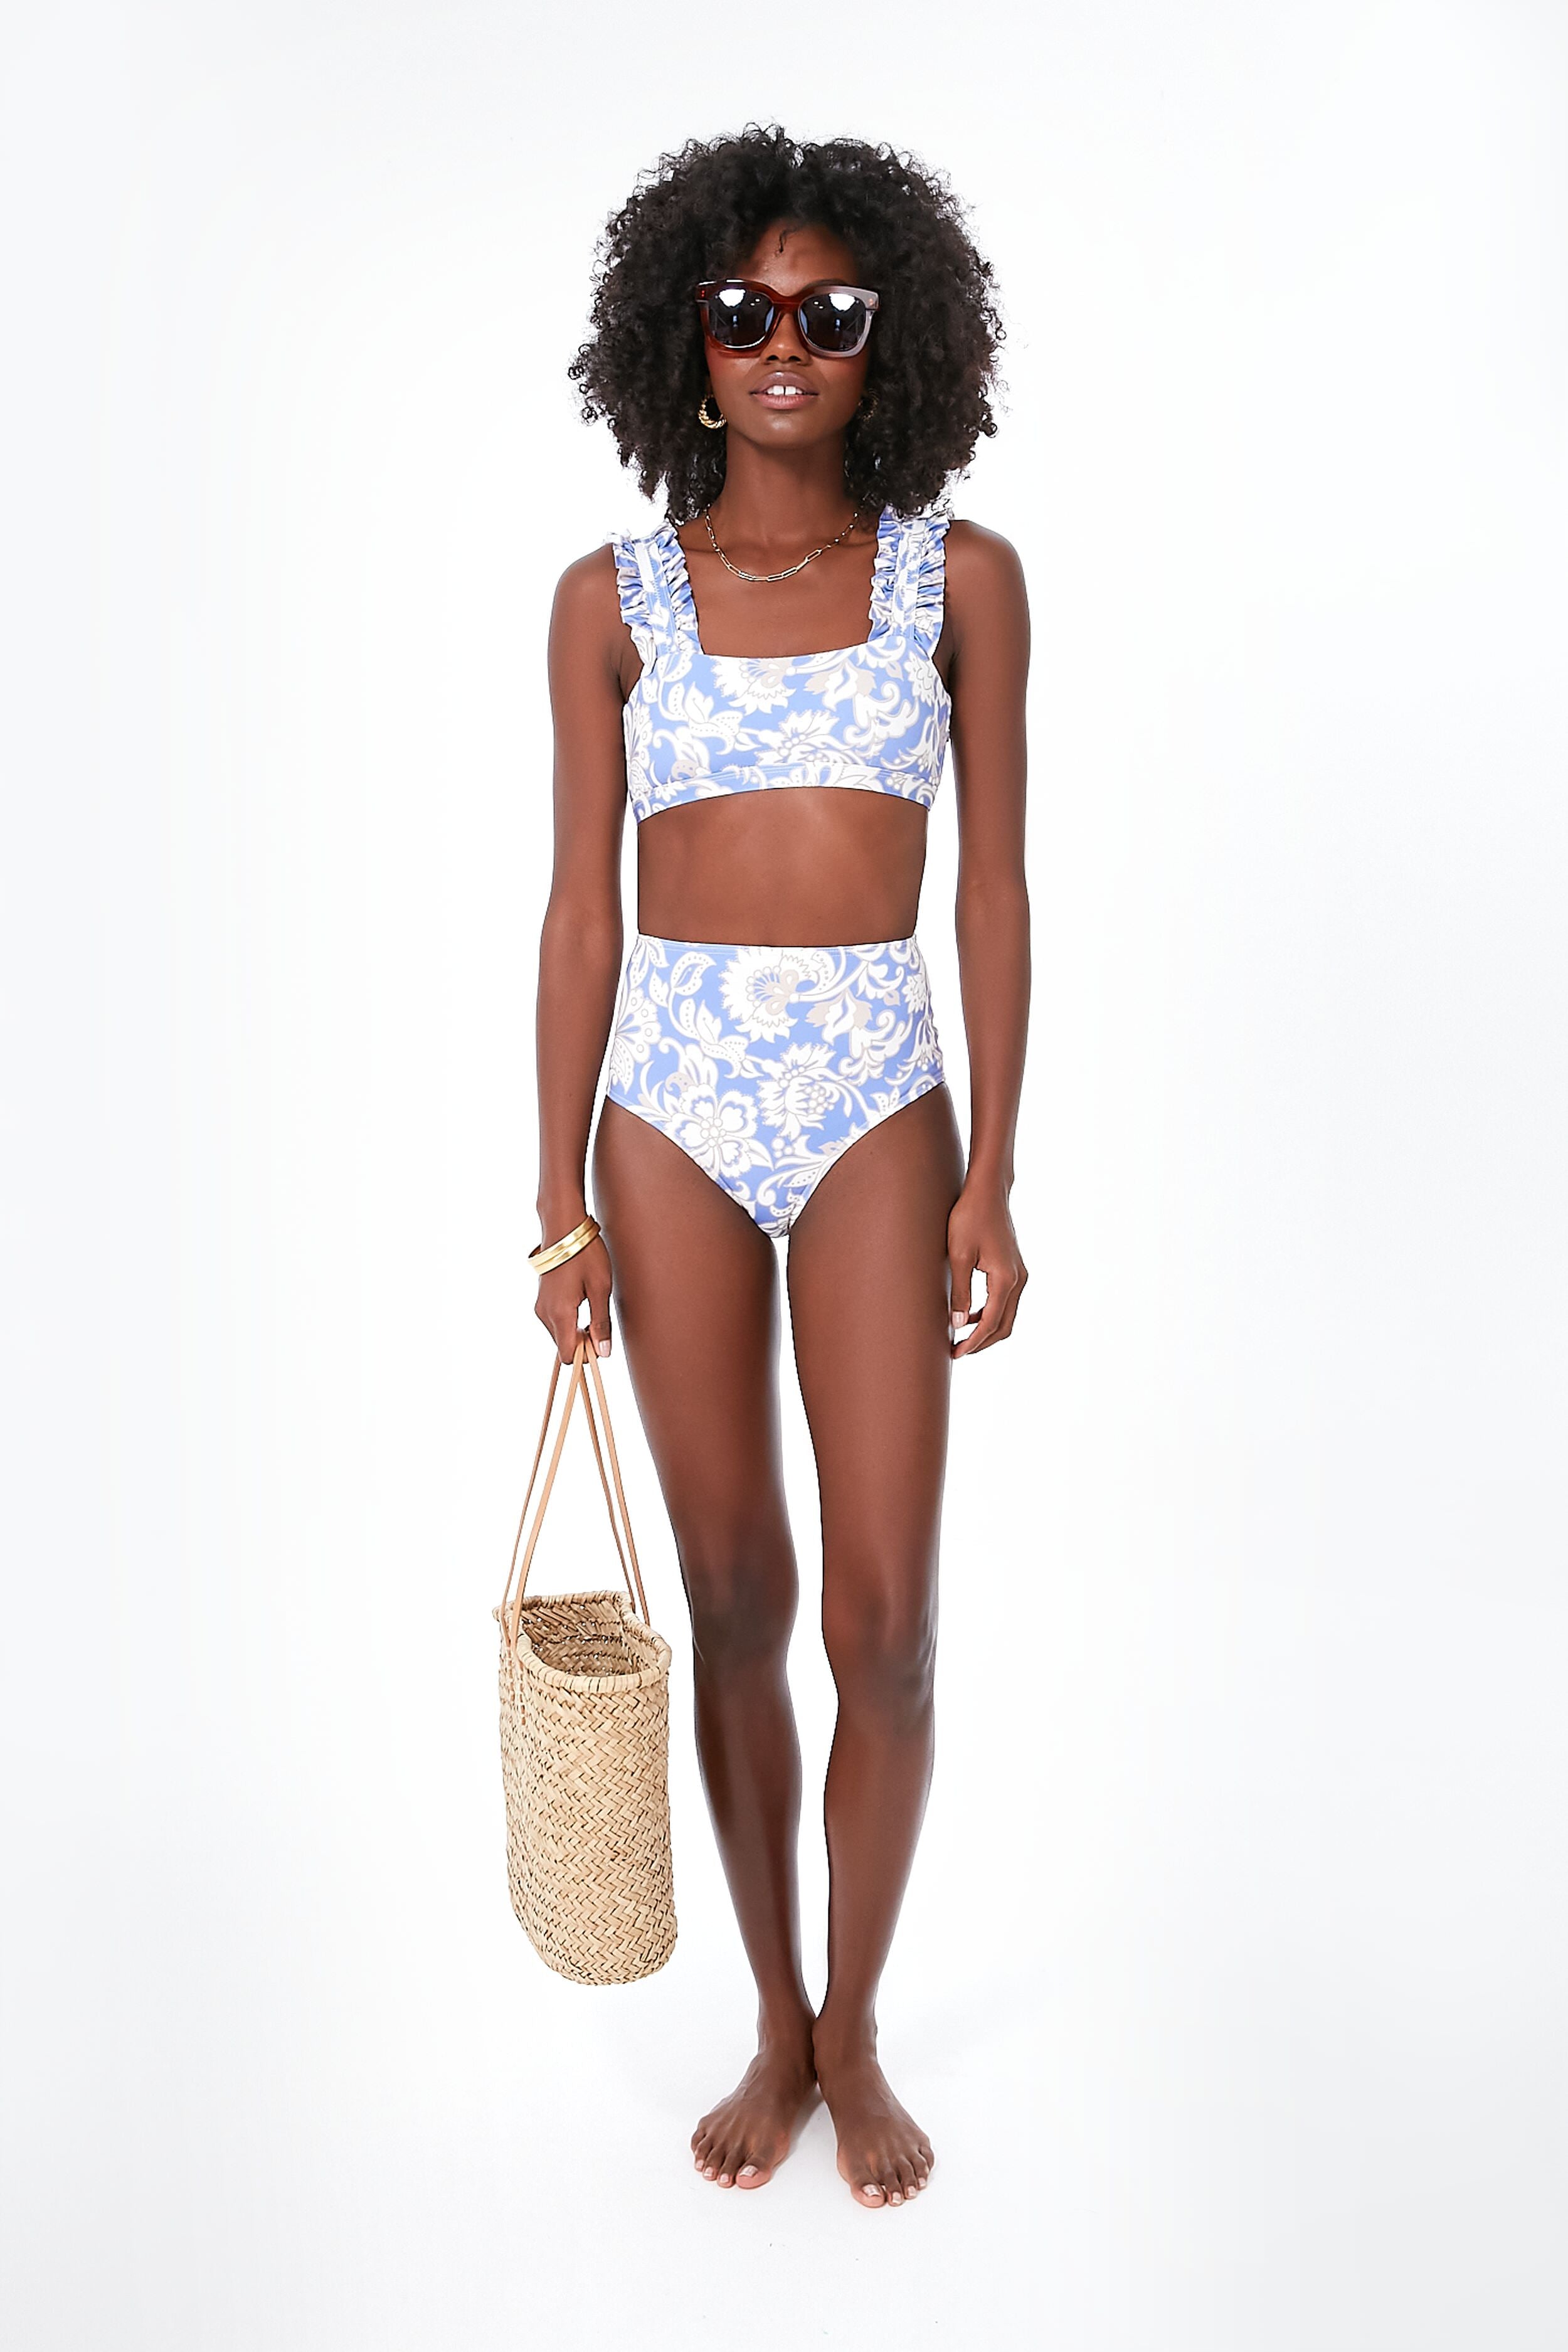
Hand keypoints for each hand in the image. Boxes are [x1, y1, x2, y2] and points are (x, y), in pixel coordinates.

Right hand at [533, 1236, 613, 1365]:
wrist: (563, 1227)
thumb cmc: (585, 1254)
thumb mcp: (600, 1288)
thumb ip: (601, 1322)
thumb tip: (603, 1351)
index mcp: (559, 1314)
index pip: (568, 1355)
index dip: (586, 1355)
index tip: (601, 1343)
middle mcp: (545, 1314)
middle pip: (562, 1346)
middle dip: (582, 1343)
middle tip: (601, 1324)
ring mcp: (540, 1306)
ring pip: (559, 1333)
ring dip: (575, 1331)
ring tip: (593, 1308)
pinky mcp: (541, 1298)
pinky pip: (554, 1320)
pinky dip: (568, 1321)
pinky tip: (582, 1303)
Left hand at [947, 1184, 1026, 1357]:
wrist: (988, 1192)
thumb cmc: (969, 1218)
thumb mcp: (958, 1256)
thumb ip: (960, 1292)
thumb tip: (958, 1324)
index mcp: (1006, 1279)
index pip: (991, 1323)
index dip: (973, 1342)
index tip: (955, 1353)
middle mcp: (1019, 1280)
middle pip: (1004, 1326)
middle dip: (982, 1342)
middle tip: (957, 1351)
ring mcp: (1020, 1274)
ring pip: (1007, 1315)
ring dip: (987, 1329)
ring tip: (961, 1336)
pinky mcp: (1015, 1268)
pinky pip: (1006, 1301)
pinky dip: (991, 1314)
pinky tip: (970, 1314)